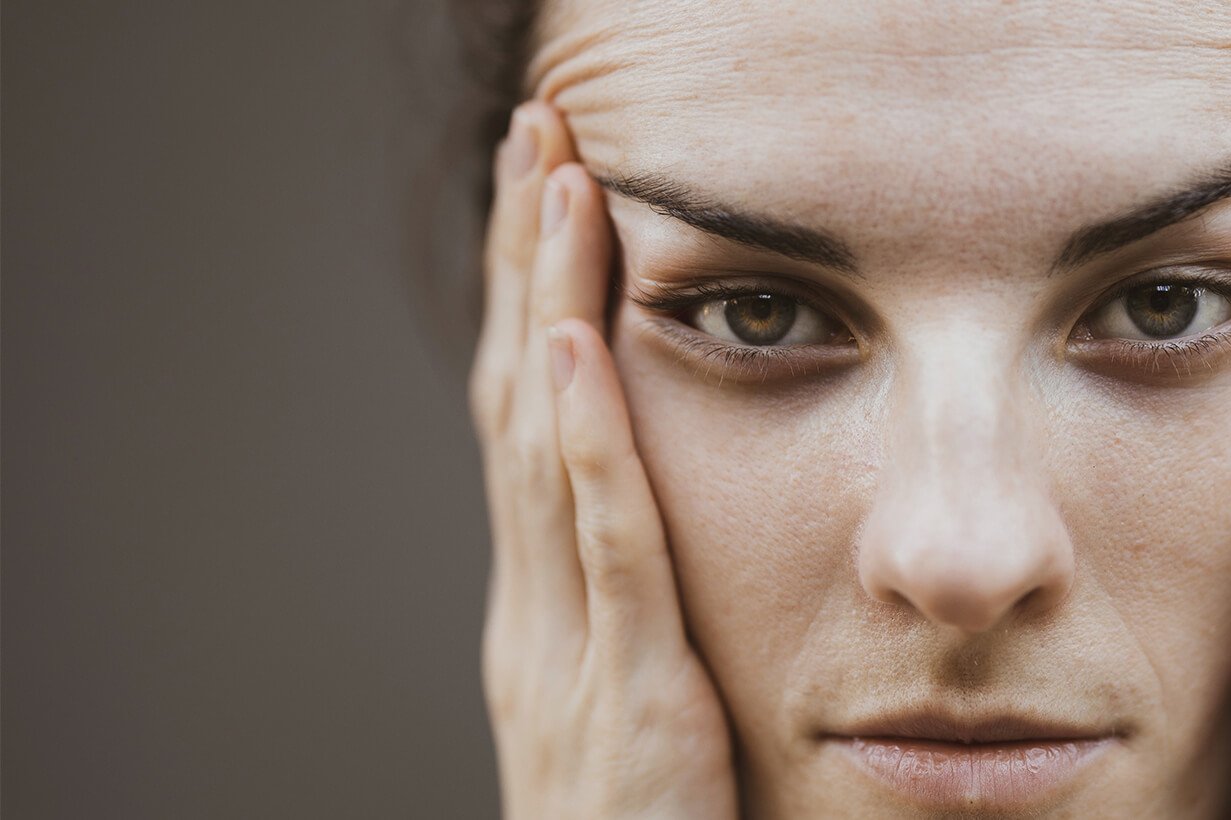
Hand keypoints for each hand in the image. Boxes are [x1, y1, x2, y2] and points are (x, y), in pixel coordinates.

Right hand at [470, 102, 737, 819]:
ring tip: (559, 185)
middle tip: (541, 135)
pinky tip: (576, 348)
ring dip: (551, 305)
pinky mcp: (629, 692)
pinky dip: (584, 441)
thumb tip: (664, 517)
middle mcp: (537, 605)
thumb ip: (640, 613)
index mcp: (545, 604)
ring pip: (549, 444)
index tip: (553, 192)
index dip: (537, 297)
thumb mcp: (634, 702)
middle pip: (522, 397)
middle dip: (530, 261)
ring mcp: (570, 644)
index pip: (532, 417)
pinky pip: (608, 548)